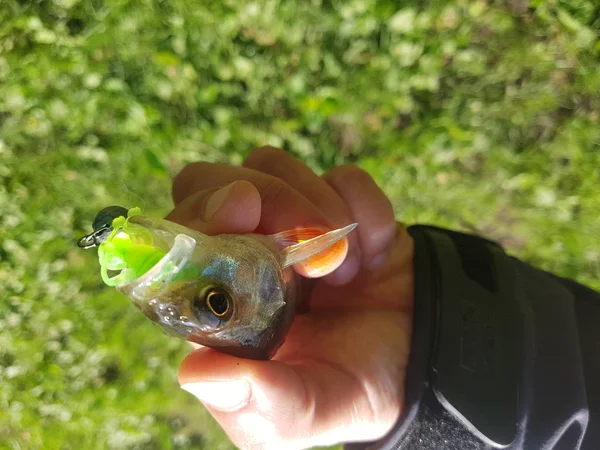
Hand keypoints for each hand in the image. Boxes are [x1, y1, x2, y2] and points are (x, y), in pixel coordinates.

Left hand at [166, 148, 413, 449]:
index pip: (176, 237)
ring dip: (317, 206)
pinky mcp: (341, 207)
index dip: (198, 215)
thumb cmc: (350, 391)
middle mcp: (244, 252)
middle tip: (302, 231)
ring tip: (345, 268)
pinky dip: (366, 209)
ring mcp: (290, 223)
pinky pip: (345, 179)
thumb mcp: (306, 413)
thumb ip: (257, 400)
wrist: (421, 362)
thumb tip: (193, 373)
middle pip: (210, 181)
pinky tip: (375, 255)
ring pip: (270, 165)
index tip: (239, 211)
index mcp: (220, 298)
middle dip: (261, 195)